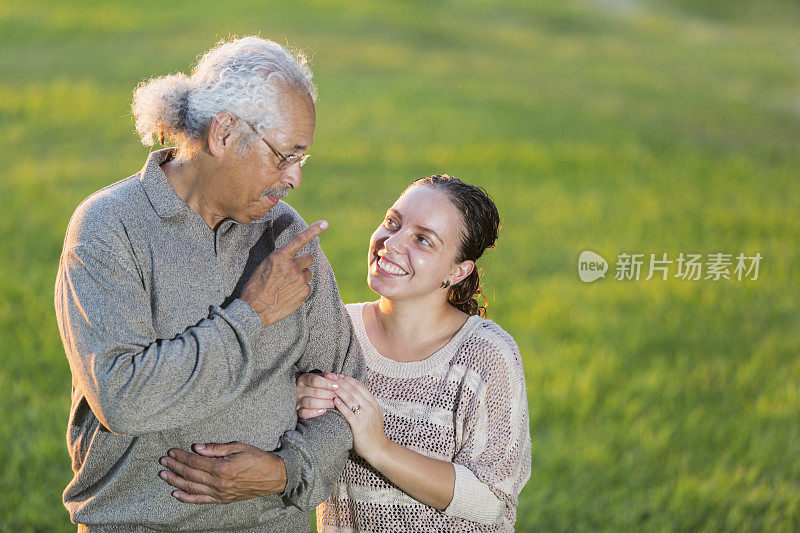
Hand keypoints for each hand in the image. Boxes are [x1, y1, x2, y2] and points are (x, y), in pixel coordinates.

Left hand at [159, 442, 286, 503]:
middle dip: (175, 467)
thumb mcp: (239, 447)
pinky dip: (187, 498)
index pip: (195, 461)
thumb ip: (217, 449)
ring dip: (176, 481)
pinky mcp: (223, 500)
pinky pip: (201, 500)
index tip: (172, 451)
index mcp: (222, 468)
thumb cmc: (258, 459)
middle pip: (190, 474)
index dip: (182, 456)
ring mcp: (220, 493)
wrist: (274, 476)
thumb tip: (198, 448)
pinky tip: (176, 493)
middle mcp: (219, 483)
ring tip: (164, 475)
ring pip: (192, 488)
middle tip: (163, 461)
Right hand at [240, 220, 327, 326]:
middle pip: (309, 258)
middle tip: (291, 271)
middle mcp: (292, 266)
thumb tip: (294, 256)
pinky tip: (288, 294)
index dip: (313, 230)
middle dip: (303, 262)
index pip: (300, 239)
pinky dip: (300, 289)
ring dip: (301, 276)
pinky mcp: (304, 293)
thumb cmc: (256, 286)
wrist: (254, 310)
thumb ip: (281, 258)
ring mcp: (300, 280)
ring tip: (286, 285)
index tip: (325, 223)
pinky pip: (307, 287)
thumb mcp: (264, 265)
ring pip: (308, 273)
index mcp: (280, 256)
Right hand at [296, 372, 339, 418]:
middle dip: (328, 394)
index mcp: (303, 379)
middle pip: (315, 392)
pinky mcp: (298, 411)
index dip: (327, 383)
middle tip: (336, 395)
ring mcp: (297, 401)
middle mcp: (298, 390)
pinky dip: (315, 412)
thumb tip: (335, 377)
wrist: (301, 394)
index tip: (336, 386)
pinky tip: (323, 410)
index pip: (315, 380)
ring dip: (324, 403)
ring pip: (311, 403)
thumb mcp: (317, 378)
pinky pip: (305, 413)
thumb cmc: (312, 385)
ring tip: (332, 403)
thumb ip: (325, 377)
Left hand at [331, 375, 390, 463]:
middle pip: (354, 390)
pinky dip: (341, 405)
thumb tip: (354, 393)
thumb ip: (366, 403)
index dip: (349, 379)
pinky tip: (334, 401)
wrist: (379, 449)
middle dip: (342, 382)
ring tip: (330, 386)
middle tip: (332, 377)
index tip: (340, 375)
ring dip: (340, 391)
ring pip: (351, 399)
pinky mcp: (359, 426)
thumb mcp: (374, 414)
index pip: (360, 386)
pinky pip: (348, 413)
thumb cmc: (373, 431)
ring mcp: (365, 416)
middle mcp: (370, 408)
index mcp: (374, 403)